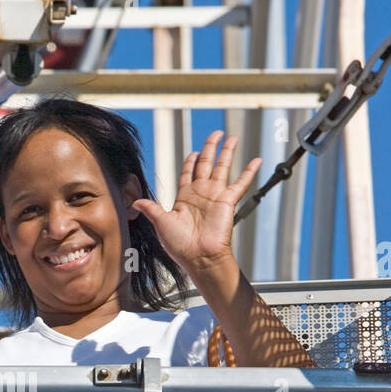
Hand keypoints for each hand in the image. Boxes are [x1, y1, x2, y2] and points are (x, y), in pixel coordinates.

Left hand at [130, 131, 260, 279]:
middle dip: (210, 147)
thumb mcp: (160, 223)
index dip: (191, 161)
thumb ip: (151, 209)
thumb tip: (134, 202)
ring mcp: (215, 195)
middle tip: (217, 134)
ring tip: (233, 138)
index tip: (194, 151)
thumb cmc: (180, 245)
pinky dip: (249, 171)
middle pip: (206, 163)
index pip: (189, 172)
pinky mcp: (228, 201)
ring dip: (228, 152)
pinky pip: (241, 183)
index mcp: (184, 197)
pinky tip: (256, 160)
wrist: (199, 257)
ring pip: (222, 167)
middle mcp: (201, 193)